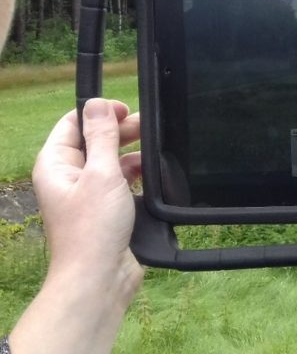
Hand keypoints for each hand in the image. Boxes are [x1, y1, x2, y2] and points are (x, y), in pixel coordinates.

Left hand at [32, 98, 142, 277]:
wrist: (99, 277)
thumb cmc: (93, 226)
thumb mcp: (101, 173)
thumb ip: (102, 137)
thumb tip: (97, 104)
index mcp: (56, 164)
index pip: (73, 123)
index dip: (99, 112)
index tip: (126, 109)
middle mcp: (68, 176)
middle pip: (94, 141)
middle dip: (121, 131)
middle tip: (149, 126)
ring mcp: (87, 194)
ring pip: (111, 161)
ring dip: (132, 154)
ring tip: (156, 150)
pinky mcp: (107, 209)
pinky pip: (122, 182)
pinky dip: (138, 175)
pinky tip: (155, 174)